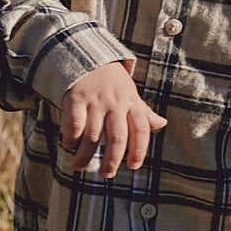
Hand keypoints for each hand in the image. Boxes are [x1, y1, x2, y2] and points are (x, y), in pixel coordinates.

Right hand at [61, 62, 166, 176]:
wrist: (89, 56)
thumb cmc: (112, 81)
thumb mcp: (130, 94)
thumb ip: (143, 112)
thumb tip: (162, 124)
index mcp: (131, 103)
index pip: (140, 130)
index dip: (139, 150)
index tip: (133, 166)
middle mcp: (115, 104)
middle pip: (117, 137)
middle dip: (111, 159)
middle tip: (105, 175)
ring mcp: (95, 101)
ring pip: (92, 135)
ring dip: (85, 155)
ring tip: (78, 167)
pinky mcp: (76, 98)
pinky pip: (74, 123)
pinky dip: (71, 137)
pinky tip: (68, 145)